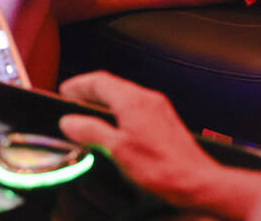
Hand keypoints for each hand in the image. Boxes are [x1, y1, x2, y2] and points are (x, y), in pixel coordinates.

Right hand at [57, 71, 229, 209]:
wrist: (196, 180)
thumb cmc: (161, 168)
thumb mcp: (117, 150)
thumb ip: (91, 131)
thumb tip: (69, 121)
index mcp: (133, 101)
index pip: (100, 80)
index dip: (79, 84)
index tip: (64, 91)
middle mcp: (147, 98)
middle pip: (112, 85)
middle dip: (90, 90)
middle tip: (72, 99)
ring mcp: (158, 107)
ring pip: (125, 94)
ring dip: (104, 99)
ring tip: (88, 112)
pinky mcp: (164, 119)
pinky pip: (136, 105)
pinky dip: (118, 108)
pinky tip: (114, 124)